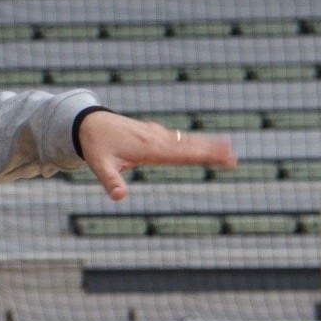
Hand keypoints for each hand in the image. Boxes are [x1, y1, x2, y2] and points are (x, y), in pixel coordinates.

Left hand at [77, 110, 236, 201]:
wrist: (86, 122)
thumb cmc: (94, 145)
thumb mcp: (99, 165)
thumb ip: (110, 181)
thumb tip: (119, 197)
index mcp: (148, 148)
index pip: (180, 154)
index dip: (202, 156)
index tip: (222, 158)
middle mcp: (155, 139)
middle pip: (188, 146)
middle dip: (211, 151)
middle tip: (234, 157)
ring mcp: (155, 135)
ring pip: (185, 140)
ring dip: (205, 145)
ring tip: (227, 149)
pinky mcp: (151, 133)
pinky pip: (176, 138)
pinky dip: (191, 141)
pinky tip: (201, 144)